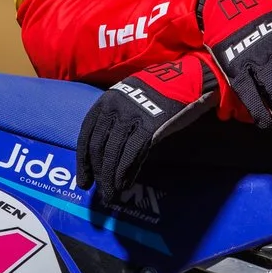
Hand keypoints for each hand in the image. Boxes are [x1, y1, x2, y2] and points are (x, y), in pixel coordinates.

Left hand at [76, 54, 216, 204]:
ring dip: (110, 177)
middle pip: (98, 146)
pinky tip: (124, 184)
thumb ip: (117, 118)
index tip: (84, 180)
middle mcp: (114, 108)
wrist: (188, 79)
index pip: (87, 134)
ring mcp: (131, 117)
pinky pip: (132, 154)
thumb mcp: (130, 97)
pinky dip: (125, 173)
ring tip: (112, 193)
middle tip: (100, 190)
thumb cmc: (159, 91)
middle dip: (97, 171)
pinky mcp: (149, 126)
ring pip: (113, 153)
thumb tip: (107, 150)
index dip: (83, 160)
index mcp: (106, 100)